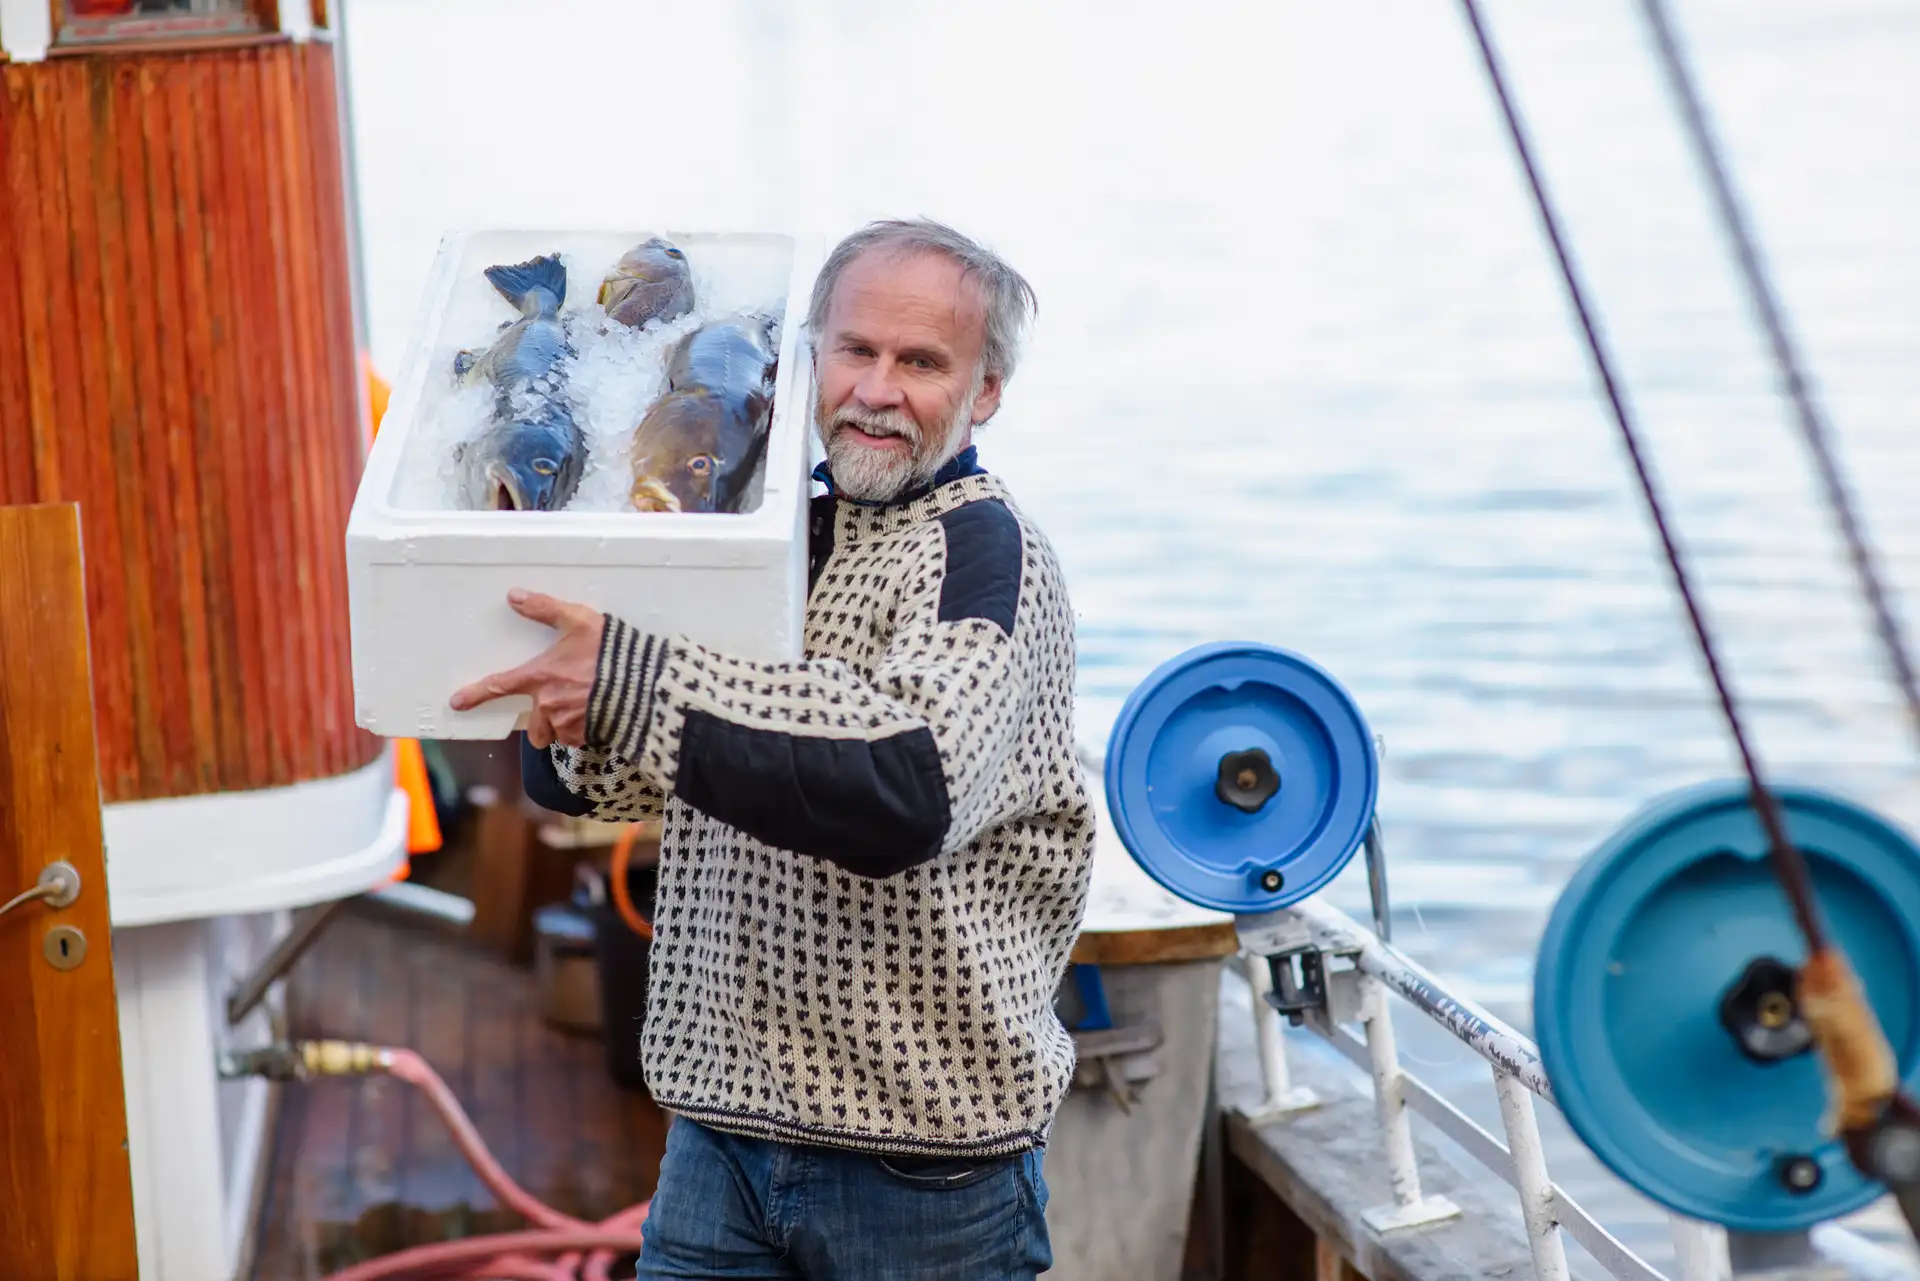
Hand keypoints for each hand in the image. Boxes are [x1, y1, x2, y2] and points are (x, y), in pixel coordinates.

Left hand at [449, 589, 605, 748]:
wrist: (644, 682)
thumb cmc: (610, 651)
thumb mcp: (578, 620)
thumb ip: (545, 609)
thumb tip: (514, 596)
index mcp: (541, 677)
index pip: (499, 687)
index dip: (475, 695)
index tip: (457, 704)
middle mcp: (549, 705)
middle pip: (533, 728)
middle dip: (540, 724)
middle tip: (557, 709)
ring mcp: (569, 724)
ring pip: (556, 734)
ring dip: (563, 727)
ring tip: (582, 710)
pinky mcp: (590, 736)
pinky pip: (578, 739)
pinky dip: (584, 731)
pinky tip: (599, 715)